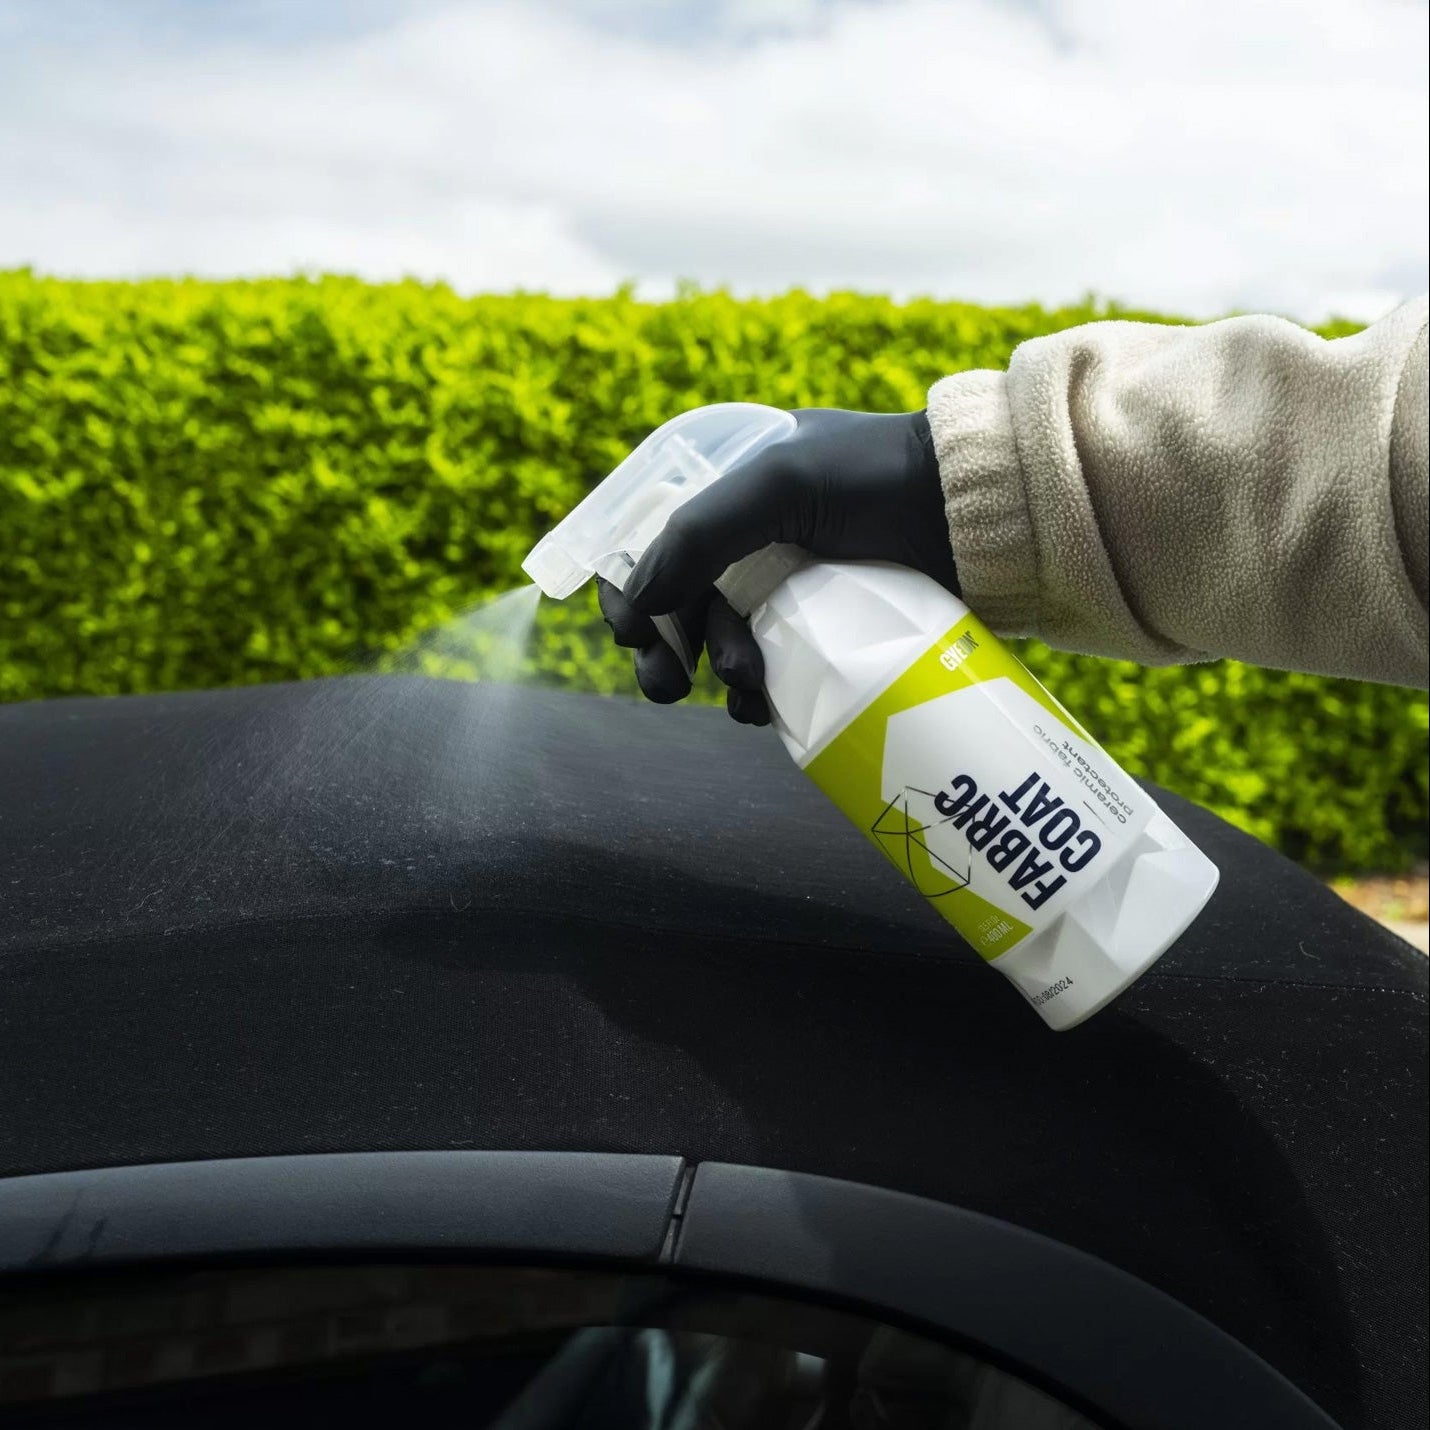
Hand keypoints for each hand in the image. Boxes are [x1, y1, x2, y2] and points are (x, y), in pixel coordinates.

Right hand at [597, 407, 955, 724]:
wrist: (977, 513)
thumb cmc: (878, 478)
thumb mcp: (781, 483)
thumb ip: (700, 532)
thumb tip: (639, 598)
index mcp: (730, 492)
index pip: (652, 543)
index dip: (631, 590)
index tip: (634, 634)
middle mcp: (752, 540)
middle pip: (681, 605)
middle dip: (666, 651)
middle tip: (668, 687)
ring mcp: (792, 588)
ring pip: (725, 644)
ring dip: (719, 673)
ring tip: (745, 687)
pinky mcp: (829, 629)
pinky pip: (777, 672)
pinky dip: (761, 695)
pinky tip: (766, 706)